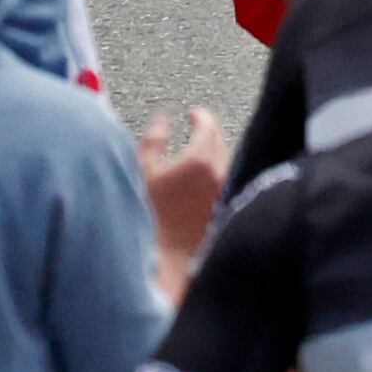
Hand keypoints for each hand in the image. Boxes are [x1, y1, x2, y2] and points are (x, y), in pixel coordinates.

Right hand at [138, 105, 227, 269]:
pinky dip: (218, 171)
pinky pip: (228, 177)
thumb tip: (163, 120)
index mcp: (201, 158)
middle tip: (195, 130)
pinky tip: (203, 179)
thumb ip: (153, 140)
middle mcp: (221, 171)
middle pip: (220, 140)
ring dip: (214, 152)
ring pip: (226, 159)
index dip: (200, 115)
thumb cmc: (150, 215)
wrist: (167, 258)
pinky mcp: (228, 205)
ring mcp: (227, 189)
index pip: (208, 125)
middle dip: (208, 132)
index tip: (192, 113)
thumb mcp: (143, 171)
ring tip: (197, 154)